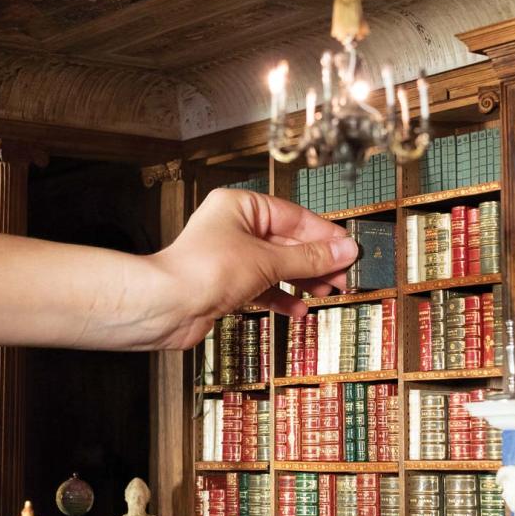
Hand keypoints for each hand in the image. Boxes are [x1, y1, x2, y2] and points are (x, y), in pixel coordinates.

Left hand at [152, 189, 358, 348]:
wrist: (166, 307)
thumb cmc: (202, 271)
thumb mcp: (267, 261)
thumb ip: (309, 258)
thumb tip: (343, 251)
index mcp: (241, 206)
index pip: (294, 217)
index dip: (324, 235)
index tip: (348, 249)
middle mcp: (234, 228)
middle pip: (287, 243)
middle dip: (316, 262)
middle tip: (342, 275)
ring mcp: (230, 257)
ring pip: (277, 266)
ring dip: (302, 281)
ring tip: (327, 292)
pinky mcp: (226, 285)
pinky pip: (263, 287)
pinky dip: (281, 297)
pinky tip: (298, 308)